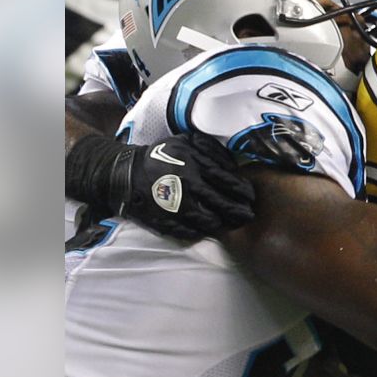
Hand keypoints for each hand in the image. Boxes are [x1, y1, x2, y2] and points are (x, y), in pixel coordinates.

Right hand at [66, 132, 255, 238]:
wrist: (126, 175)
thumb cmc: (161, 158)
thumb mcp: (185, 143)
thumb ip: (210, 150)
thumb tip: (233, 164)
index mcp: (195, 166)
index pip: (229, 182)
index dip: (244, 192)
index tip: (251, 196)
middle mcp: (188, 188)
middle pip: (224, 205)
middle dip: (240, 212)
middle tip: (248, 215)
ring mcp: (177, 208)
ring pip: (211, 223)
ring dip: (225, 224)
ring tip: (232, 223)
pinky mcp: (166, 223)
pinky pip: (192, 233)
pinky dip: (204, 233)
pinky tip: (210, 230)